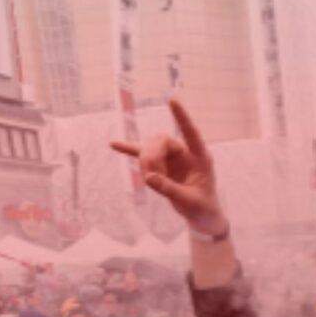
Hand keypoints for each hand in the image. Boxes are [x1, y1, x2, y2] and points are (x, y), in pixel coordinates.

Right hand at [110, 99, 222, 234]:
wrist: (201, 216)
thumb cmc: (202, 208)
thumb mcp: (188, 201)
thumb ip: (170, 189)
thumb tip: (149, 177)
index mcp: (200, 157)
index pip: (191, 133)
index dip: (181, 117)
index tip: (172, 100)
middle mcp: (185, 153)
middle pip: (163, 141)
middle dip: (153, 157)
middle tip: (151, 178)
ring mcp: (172, 157)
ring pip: (152, 147)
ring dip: (146, 162)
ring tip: (148, 180)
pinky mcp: (161, 165)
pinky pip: (142, 154)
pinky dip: (129, 150)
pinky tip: (113, 144)